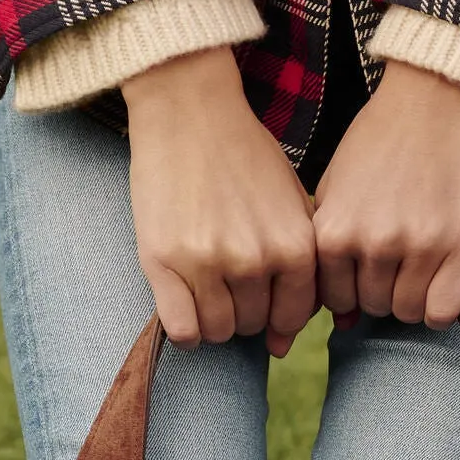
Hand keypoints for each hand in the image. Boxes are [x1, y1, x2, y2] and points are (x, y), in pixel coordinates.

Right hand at [122, 46, 322, 353]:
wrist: (190, 112)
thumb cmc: (244, 155)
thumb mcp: (291, 204)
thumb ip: (297, 270)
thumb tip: (282, 347)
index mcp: (295, 246)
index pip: (293, 316)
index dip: (277, 311)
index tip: (260, 290)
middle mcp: (255, 260)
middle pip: (253, 325)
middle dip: (244, 311)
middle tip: (226, 275)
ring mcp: (207, 263)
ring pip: (217, 331)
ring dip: (212, 317)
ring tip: (204, 281)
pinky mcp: (162, 262)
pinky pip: (181, 330)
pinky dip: (184, 327)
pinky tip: (181, 299)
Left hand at [310, 61, 459, 326]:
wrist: (435, 98)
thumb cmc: (380, 140)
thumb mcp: (335, 189)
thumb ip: (329, 252)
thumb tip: (340, 324)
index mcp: (334, 231)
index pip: (334, 299)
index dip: (348, 289)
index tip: (362, 270)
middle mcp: (373, 243)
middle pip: (371, 307)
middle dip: (379, 290)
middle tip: (394, 257)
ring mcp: (419, 246)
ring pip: (406, 312)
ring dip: (410, 295)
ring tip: (417, 259)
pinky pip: (443, 310)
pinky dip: (439, 305)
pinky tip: (440, 278)